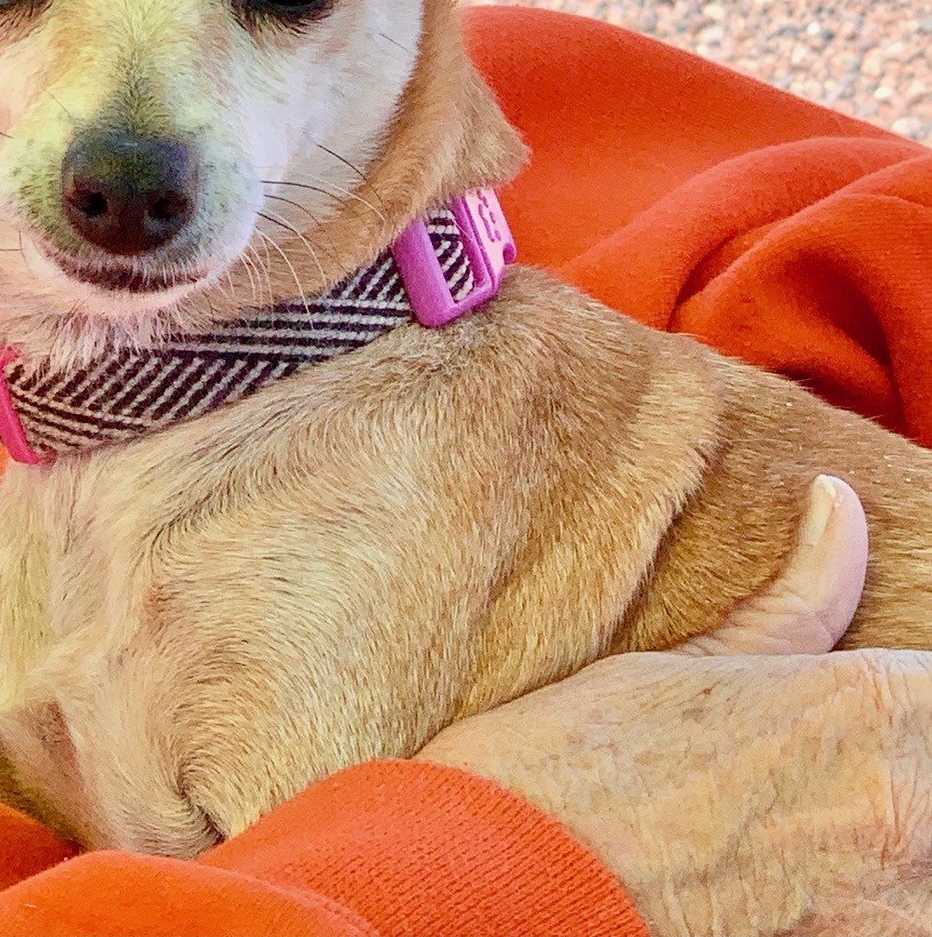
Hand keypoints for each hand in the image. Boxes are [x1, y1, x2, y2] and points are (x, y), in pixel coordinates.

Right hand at [418, 477, 931, 934]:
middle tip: (828, 760)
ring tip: (827, 820)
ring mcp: (893, 916)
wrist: (505, 887)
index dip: (915, 689)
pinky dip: (889, 899)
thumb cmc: (580, 765)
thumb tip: (837, 502)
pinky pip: (913, 920)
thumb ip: (800, 597)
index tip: (885, 691)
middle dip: (913, 751)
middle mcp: (907, 814)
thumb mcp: (690, 664)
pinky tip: (824, 880)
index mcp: (868, 709)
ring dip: (908, 844)